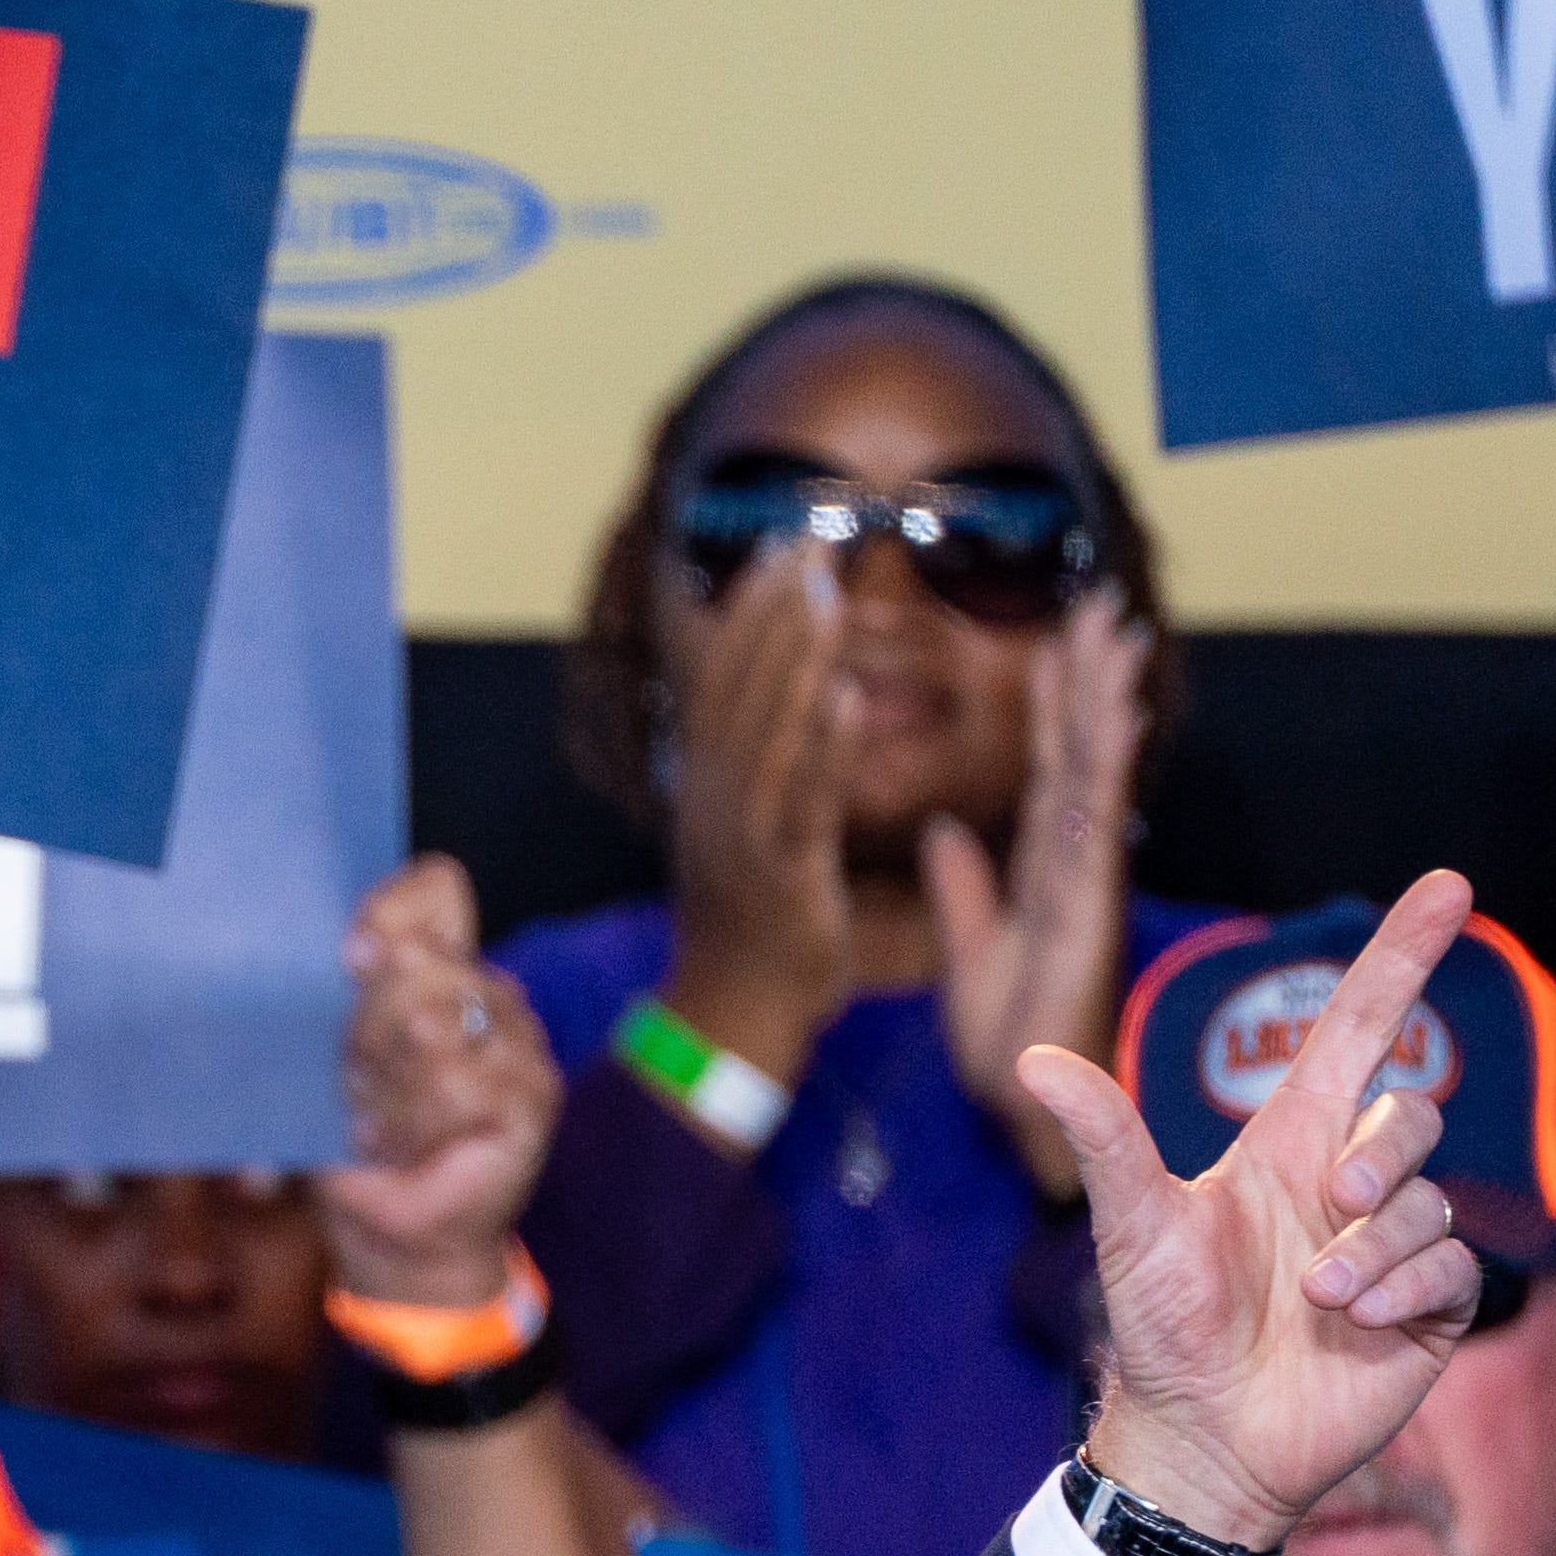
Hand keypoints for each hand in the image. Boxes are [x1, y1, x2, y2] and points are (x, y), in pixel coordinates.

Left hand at [319, 857, 554, 1308]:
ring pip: (431, 1023)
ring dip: (384, 1086)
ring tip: (378, 1122)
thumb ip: (345, 1001)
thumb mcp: (332, 1063)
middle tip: (358, 1087)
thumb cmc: (360, 1146)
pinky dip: (411, 1122)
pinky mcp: (533, 1096)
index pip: (435, 889)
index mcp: (438, 972)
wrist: (392, 1236)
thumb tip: (361, 947)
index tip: (350, 957)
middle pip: (415, 963)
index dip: (390, 910)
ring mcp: (520, 1043)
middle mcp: (487, 994)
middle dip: (363, 1034)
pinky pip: (458, 1083)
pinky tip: (401, 1147)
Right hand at [653, 544, 855, 1090]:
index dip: (746, 610)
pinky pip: (805, 800)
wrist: (730, 1016)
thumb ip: (754, 767)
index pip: (720, 677)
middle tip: (807, 539)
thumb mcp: (740, 832)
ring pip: (766, 733)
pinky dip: (825, 747)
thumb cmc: (750, 926)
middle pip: (737, 688)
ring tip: (825, 593)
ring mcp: (741, 836)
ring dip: (794, 659)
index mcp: (706, 786)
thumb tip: (782, 704)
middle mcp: (713, 800)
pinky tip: (848, 695)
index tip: (779, 548)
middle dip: (771, 611)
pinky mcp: (780, 875)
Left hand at [927, 592, 1152, 1201]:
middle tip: (1099, 604)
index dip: (1053, 706)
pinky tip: (1116, 714)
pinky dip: (1103, 765)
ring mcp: (1085, 881)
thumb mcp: (969, 952)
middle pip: (1080, 753)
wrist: (1029, 1109)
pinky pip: (1093, 821)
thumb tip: (943, 828)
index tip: (1057, 640)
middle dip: (1088, 679)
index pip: (1047, 770)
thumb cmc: (1012, 1044)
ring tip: (1113, 632)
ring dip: (1103, 701)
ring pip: (1094, 772)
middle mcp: (1071, 865)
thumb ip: (963, 889)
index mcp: (1043, 871)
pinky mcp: (1087, 905)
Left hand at [1034, 869, 1485, 1551]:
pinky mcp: (1430, 1306)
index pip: (1359, 1029)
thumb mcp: (1133, 1227)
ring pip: (1432, 1201)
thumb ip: (1104, 1140)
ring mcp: (1393, 1245)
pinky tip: (1353, 1325)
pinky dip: (1404, 1291)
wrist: (1202, 1440)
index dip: (1400, 957)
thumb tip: (1030, 1058)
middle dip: (1387, 1152)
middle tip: (1334, 1207)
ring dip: (1376, 1249)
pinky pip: (1455, 1267)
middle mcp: (1347, 1186)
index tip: (1450, 884)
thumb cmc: (1163, 1330)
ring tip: (1318, 1300)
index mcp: (1290, 1148)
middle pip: (1414, 1112)